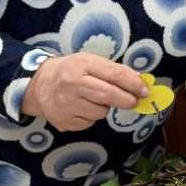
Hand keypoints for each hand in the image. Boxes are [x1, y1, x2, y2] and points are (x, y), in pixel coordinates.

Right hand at [20, 54, 149, 131]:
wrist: (40, 85)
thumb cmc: (72, 71)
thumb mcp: (89, 62)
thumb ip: (113, 71)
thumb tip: (139, 83)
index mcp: (81, 64)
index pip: (114, 74)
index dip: (133, 84)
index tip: (145, 91)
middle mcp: (72, 84)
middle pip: (108, 95)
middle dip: (126, 100)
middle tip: (134, 101)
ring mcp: (66, 104)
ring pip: (101, 112)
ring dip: (105, 107)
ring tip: (94, 99)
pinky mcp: (64, 121)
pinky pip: (90, 123)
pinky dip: (92, 117)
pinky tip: (82, 108)